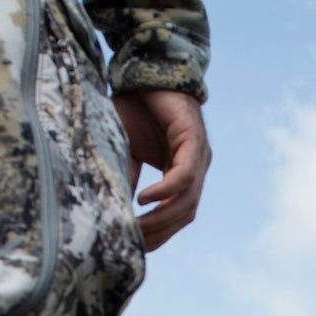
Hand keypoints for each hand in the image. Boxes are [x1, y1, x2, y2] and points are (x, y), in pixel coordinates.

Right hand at [113, 88, 209, 250]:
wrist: (146, 68)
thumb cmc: (137, 107)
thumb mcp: (127, 148)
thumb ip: (128, 175)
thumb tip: (118, 208)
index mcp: (183, 171)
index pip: (177, 214)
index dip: (160, 233)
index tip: (137, 247)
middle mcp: (196, 166)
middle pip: (185, 213)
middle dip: (160, 232)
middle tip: (135, 244)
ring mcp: (198, 154)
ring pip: (187, 200)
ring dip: (162, 218)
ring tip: (138, 228)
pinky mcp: (193, 139)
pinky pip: (184, 175)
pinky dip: (165, 190)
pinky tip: (144, 199)